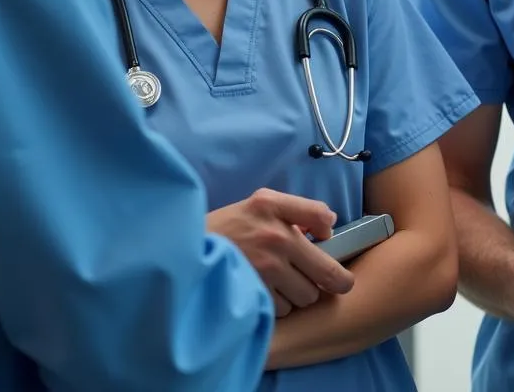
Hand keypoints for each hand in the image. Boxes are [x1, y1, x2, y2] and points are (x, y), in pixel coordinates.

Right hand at [208, 188, 354, 316]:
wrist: (183, 254)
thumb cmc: (226, 229)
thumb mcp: (258, 203)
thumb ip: (297, 209)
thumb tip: (331, 225)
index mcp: (272, 206)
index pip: (321, 217)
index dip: (328, 234)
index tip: (323, 244)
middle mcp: (274, 235)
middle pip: (325, 272)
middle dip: (320, 279)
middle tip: (309, 277)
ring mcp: (265, 268)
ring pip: (305, 296)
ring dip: (295, 294)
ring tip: (276, 283)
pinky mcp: (254, 294)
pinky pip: (282, 309)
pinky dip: (276, 306)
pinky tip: (262, 292)